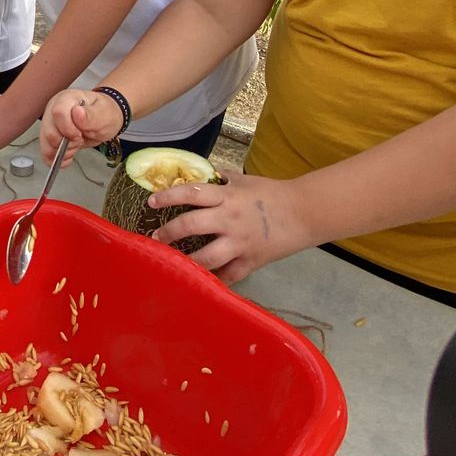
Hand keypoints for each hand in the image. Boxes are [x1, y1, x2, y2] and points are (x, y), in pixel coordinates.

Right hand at [40, 88, 125, 165]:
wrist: (103, 121)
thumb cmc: (104, 113)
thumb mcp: (103, 114)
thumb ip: (91, 114)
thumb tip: (77, 112)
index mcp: (66, 99)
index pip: (58, 113)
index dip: (69, 129)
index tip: (80, 134)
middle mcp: (54, 109)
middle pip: (50, 132)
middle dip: (66, 142)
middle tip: (79, 139)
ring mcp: (50, 123)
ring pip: (46, 144)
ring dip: (62, 151)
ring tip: (75, 145)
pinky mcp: (49, 137)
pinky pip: (46, 152)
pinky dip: (58, 159)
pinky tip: (69, 155)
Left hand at [148, 173, 316, 284]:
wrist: (305, 212)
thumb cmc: (274, 193)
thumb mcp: (246, 180)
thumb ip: (224, 177)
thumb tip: (205, 172)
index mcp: (227, 196)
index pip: (191, 193)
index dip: (168, 197)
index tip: (151, 202)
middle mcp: (229, 219)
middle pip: (190, 225)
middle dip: (168, 232)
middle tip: (155, 237)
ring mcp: (239, 243)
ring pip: (206, 257)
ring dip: (185, 261)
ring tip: (171, 264)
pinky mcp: (250, 261)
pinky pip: (228, 276)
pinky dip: (214, 280)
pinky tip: (200, 283)